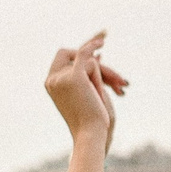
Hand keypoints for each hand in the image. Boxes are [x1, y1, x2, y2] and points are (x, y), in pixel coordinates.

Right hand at [44, 32, 127, 148]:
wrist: (90, 133)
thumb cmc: (90, 120)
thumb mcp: (89, 93)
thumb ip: (89, 74)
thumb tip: (98, 56)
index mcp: (50, 84)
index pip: (63, 58)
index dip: (80, 53)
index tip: (99, 48)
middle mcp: (52, 79)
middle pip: (76, 56)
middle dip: (96, 66)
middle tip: (118, 81)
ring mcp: (62, 77)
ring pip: (88, 60)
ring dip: (106, 75)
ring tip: (120, 89)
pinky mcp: (75, 75)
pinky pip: (85, 53)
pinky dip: (94, 43)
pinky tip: (104, 38)